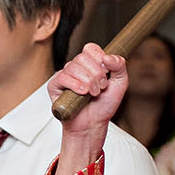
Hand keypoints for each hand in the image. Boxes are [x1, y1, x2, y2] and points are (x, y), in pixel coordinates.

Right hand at [48, 44, 126, 174]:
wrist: (93, 125)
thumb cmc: (103, 106)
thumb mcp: (120, 84)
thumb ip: (120, 66)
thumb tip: (108, 57)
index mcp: (90, 64)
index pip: (90, 49)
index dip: (99, 58)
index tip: (106, 72)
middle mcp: (76, 68)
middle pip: (82, 57)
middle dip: (96, 74)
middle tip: (101, 88)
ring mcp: (65, 76)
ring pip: (73, 67)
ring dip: (87, 81)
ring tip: (93, 94)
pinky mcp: (54, 86)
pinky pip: (62, 77)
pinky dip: (74, 85)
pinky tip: (82, 93)